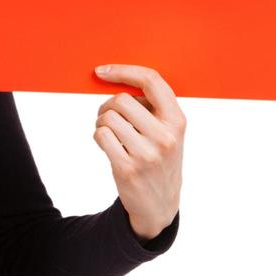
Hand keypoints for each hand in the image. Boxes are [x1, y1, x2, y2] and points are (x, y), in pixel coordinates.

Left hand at [93, 63, 184, 241]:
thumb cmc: (160, 160)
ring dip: (101, 122)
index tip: (102, 72)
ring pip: (108, 117)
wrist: (160, 205)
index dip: (124, 71)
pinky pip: (101, 136)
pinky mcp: (128, 168)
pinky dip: (99, 136)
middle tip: (108, 117)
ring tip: (109, 133)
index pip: (151, 81)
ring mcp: (147, 153)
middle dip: (107, 105)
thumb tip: (115, 80)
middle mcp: (165, 136)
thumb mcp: (169, 132)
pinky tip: (108, 145)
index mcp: (177, 121)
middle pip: (121, 99)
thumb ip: (152, 108)